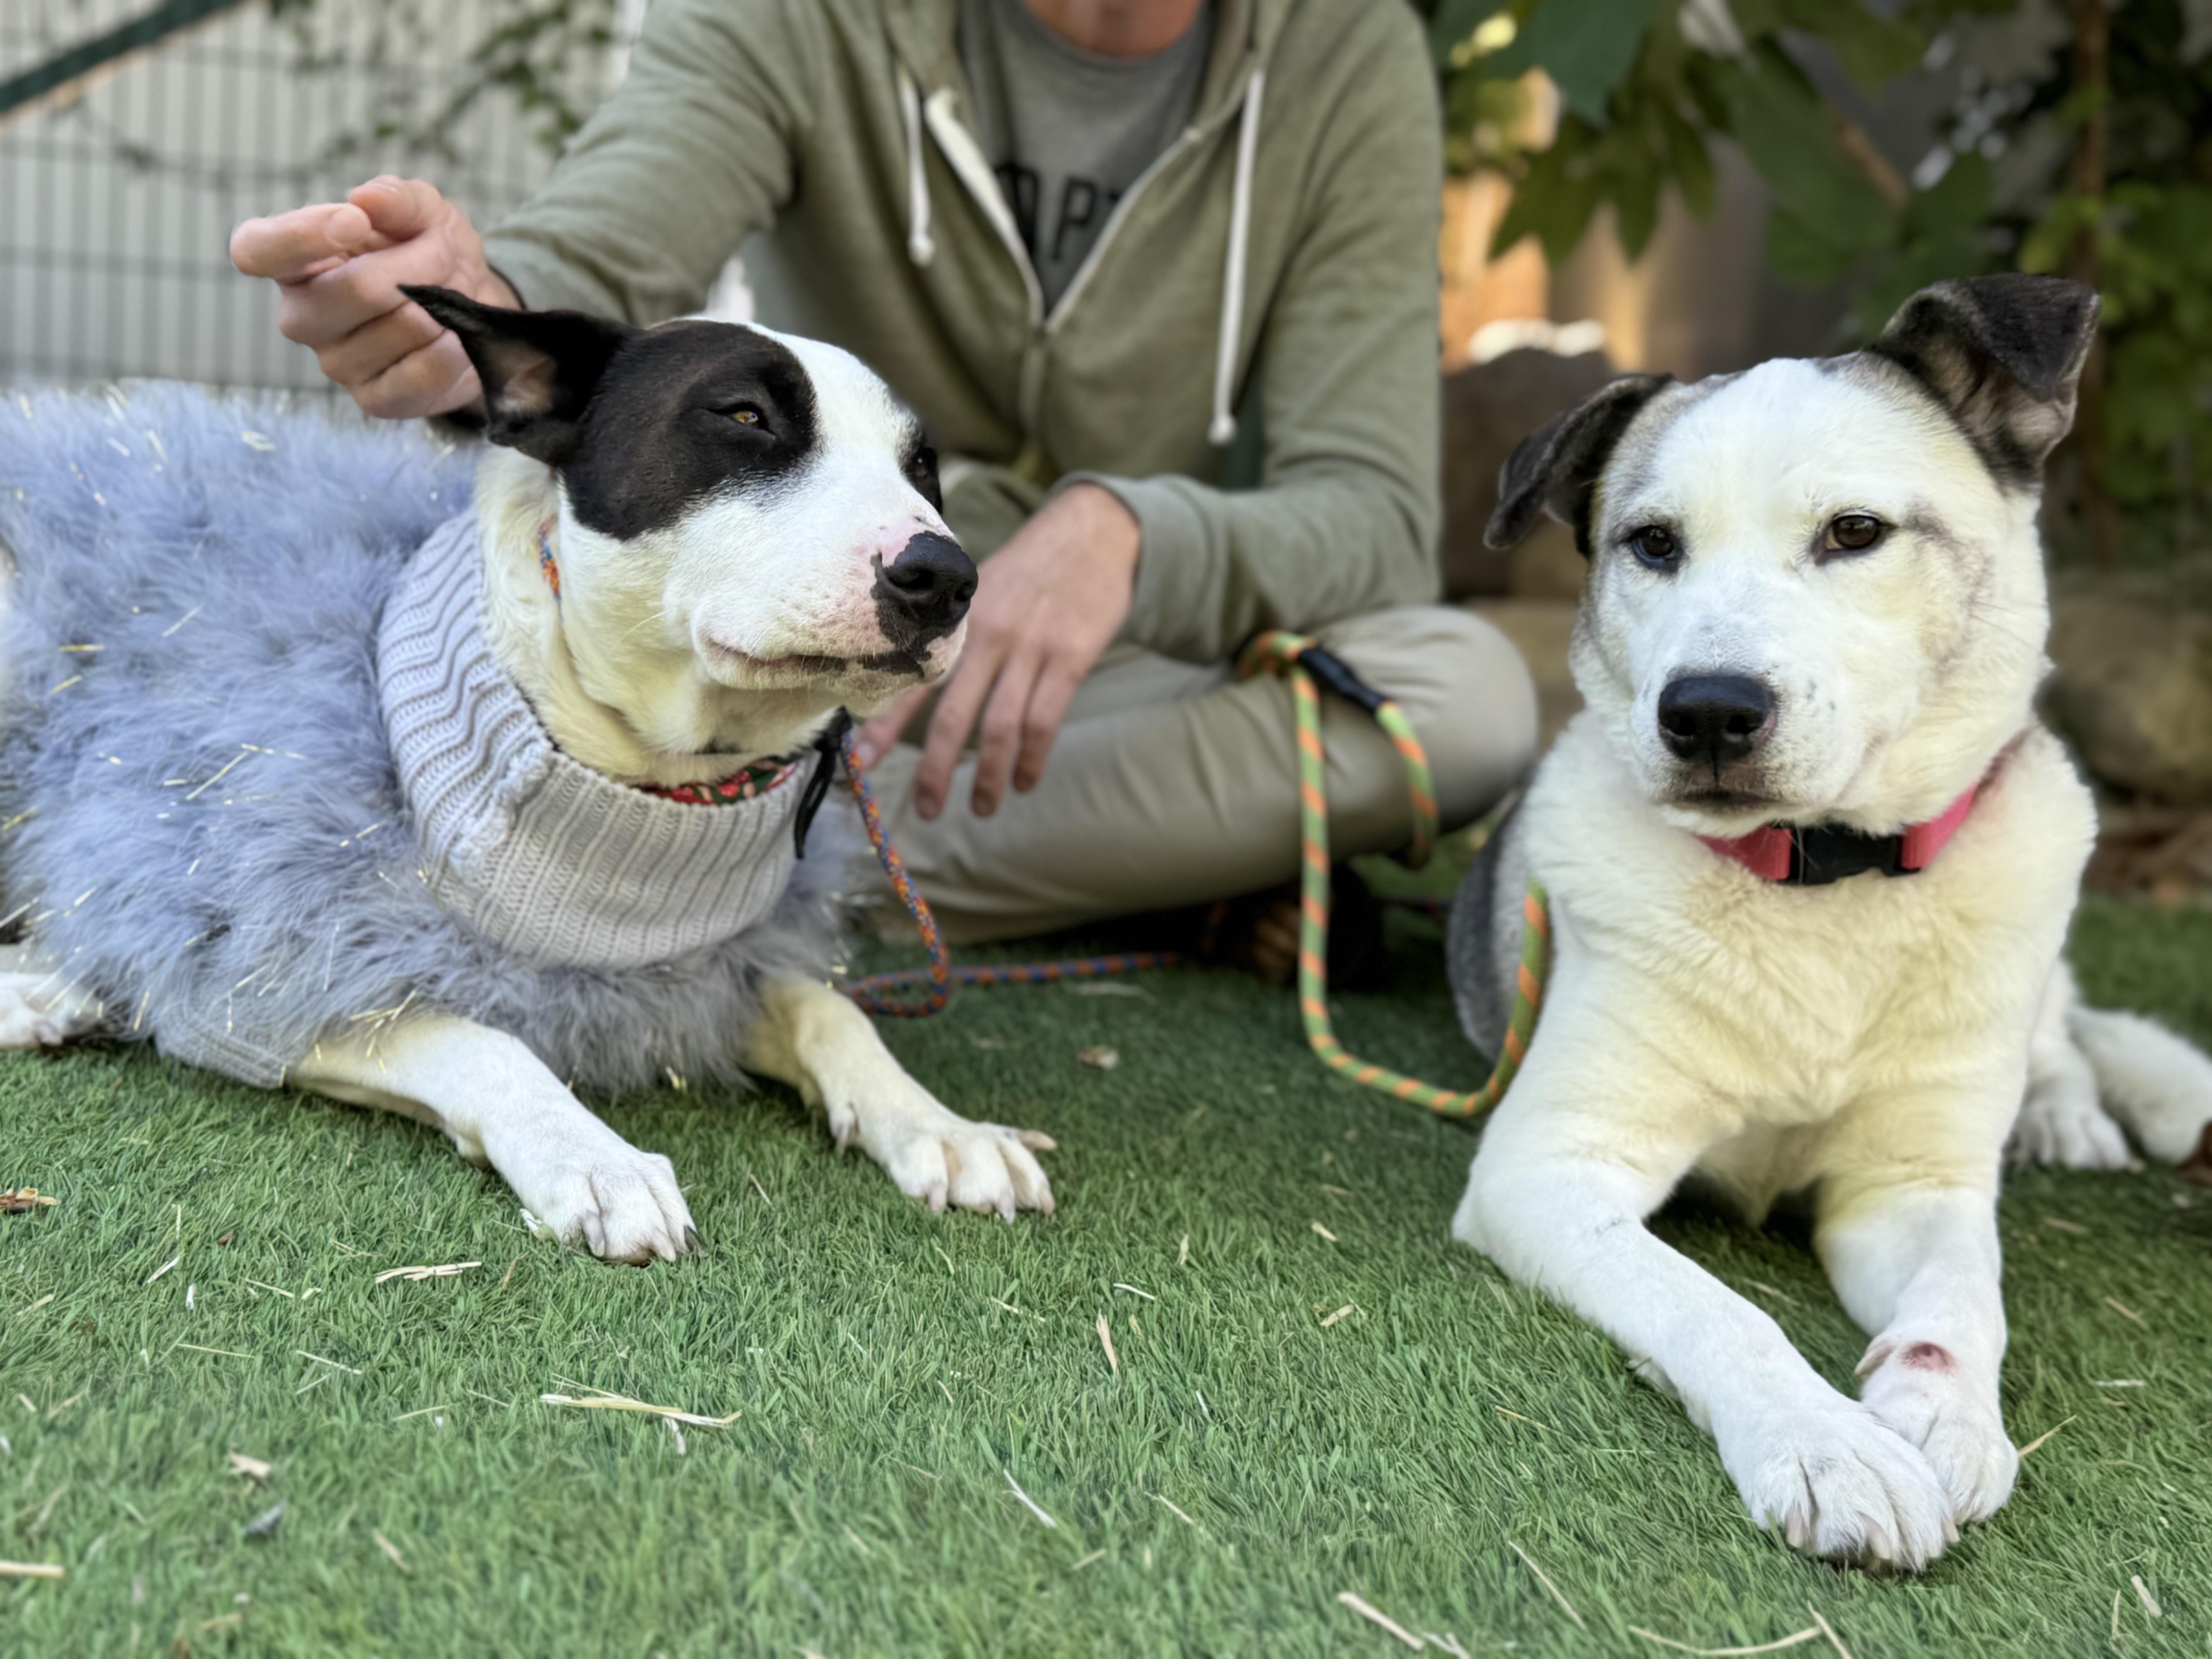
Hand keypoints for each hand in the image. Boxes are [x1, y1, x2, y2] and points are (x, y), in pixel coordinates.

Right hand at [230, 176, 516, 418]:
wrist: (470, 311)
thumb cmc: (429, 253)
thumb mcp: (421, 211)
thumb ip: (395, 198)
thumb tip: (367, 197)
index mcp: (293, 262)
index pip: (256, 250)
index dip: (302, 235)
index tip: (355, 221)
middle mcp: (302, 315)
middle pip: (359, 289)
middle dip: (422, 265)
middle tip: (444, 255)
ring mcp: (335, 363)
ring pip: (404, 327)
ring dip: (445, 304)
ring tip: (448, 296)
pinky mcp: (375, 399)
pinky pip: (423, 372)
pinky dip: (453, 348)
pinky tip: (453, 335)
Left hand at [853, 484, 1139, 818]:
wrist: (1093, 532)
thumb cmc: (1031, 568)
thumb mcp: (981, 589)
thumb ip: (954, 633)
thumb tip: (915, 684)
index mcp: (957, 622)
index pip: (911, 680)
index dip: (884, 725)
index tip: (861, 763)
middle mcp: (986, 636)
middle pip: (951, 715)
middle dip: (935, 770)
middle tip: (925, 810)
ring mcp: (1029, 648)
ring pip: (999, 726)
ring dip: (986, 776)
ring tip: (981, 809)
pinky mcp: (1069, 657)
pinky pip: (1044, 720)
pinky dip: (1032, 757)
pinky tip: (1024, 781)